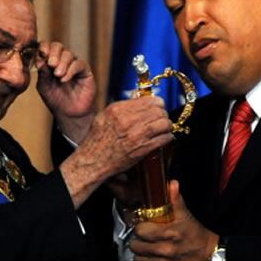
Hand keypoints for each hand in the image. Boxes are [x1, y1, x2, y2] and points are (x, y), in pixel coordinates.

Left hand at [36, 41, 95, 141]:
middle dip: (53, 53)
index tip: (41, 54)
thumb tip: (40, 60)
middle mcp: (62, 60)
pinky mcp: (85, 70)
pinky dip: (70, 70)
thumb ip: (42, 73)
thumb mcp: (44, 86)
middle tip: (51, 64)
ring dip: (62, 63)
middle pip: (58, 46)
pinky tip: (64, 79)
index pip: (46, 47)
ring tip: (57, 75)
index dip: (43, 48)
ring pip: (68, 54)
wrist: (69, 112)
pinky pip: (78, 64)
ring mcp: (74, 64)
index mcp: (49, 61)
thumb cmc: (55, 98)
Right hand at [59, 96, 173, 207]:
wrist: (93, 160)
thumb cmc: (97, 140)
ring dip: (167, 126)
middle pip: (159, 111)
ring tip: (164, 128)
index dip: (158, 104)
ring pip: (164, 123)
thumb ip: (121, 107)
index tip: (158, 107)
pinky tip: (164, 138)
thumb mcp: (104, 116)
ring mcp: (136, 135)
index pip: (149, 101)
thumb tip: (138, 100)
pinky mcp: (142, 148)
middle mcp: (128, 120)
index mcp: (118, 110)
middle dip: (163, 115)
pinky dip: (167, 137)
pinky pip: (163, 138)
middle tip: (162, 119)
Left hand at [130, 180, 218, 260]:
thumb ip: (176, 200)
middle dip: (137, 241)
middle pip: (135, 246)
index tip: (143, 226)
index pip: (140, 230)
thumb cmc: (198, 235)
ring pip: (138, 260)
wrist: (213, 257)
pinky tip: (152, 260)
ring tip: (146, 249)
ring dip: (141, 255)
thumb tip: (171, 183)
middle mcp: (165, 250)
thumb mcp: (187, 216)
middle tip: (143, 238)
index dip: (140, 227)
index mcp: (169, 233)